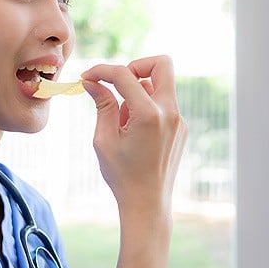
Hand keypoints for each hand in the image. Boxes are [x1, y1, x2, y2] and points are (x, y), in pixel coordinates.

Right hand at [81, 56, 187, 223]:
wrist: (147, 203)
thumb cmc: (122, 175)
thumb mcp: (104, 139)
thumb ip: (102, 104)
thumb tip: (92, 82)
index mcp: (149, 114)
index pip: (124, 75)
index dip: (102, 71)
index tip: (88, 77)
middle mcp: (170, 112)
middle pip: (161, 64)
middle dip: (136, 66)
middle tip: (118, 84)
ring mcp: (179, 120)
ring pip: (160, 85)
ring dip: (139, 91)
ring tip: (123, 123)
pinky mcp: (181, 128)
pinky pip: (163, 104)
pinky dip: (146, 106)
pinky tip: (134, 133)